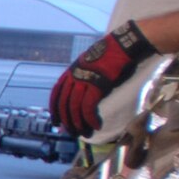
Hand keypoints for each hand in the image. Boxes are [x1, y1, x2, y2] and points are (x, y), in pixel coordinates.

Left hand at [49, 21, 155, 136]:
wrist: (123, 45)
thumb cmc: (109, 55)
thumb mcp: (90, 65)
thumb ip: (83, 77)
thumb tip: (81, 92)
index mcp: (70, 71)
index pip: (56, 94)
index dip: (55, 109)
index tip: (56, 122)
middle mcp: (73, 76)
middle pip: (64, 103)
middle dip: (66, 120)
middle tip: (70, 133)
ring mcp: (84, 80)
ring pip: (74, 108)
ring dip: (78, 123)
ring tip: (83, 133)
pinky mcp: (96, 85)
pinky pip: (88, 107)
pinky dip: (90, 118)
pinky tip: (95, 125)